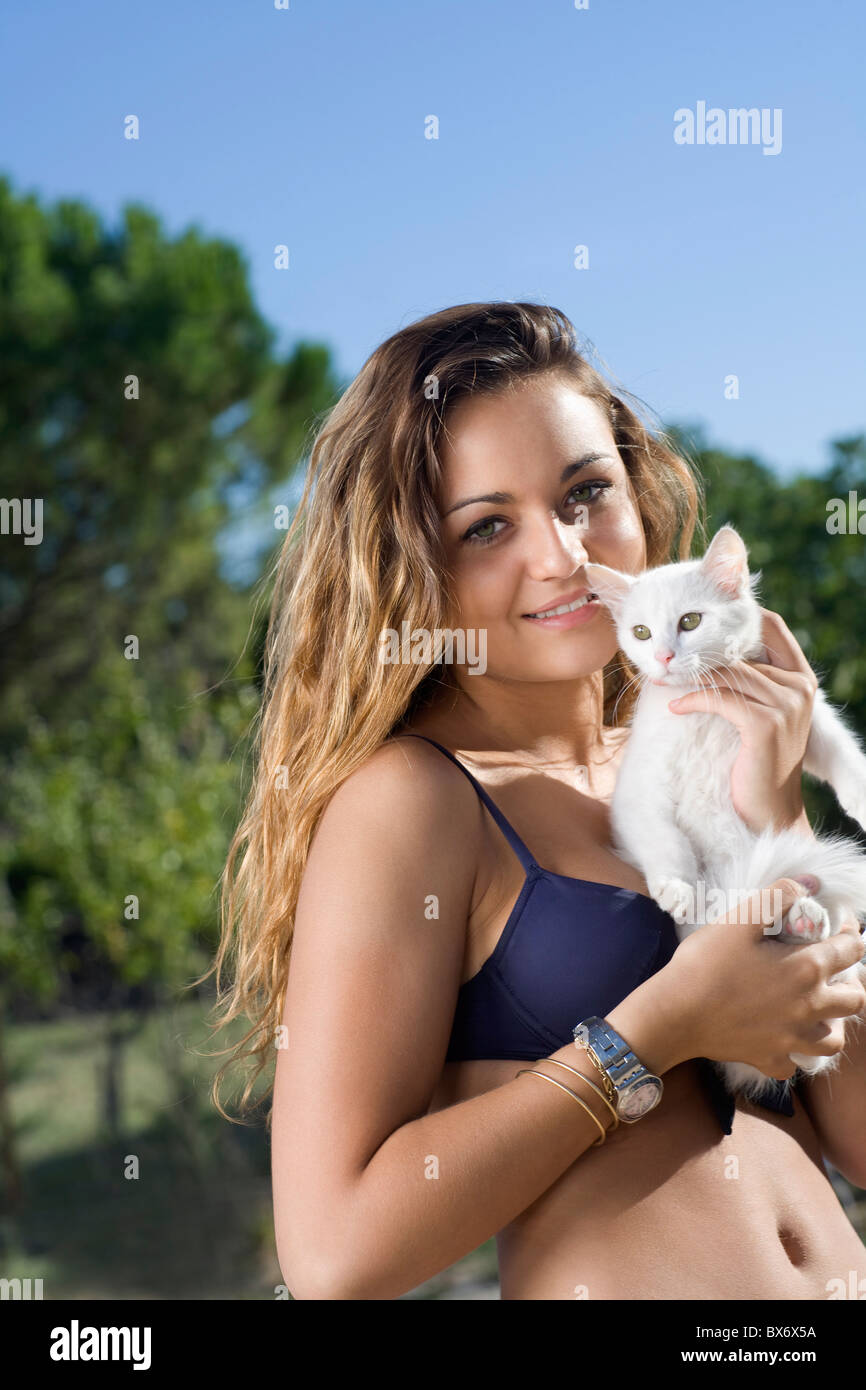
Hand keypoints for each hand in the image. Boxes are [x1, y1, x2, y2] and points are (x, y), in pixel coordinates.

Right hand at [644, 879, 865, 1075]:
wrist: (675, 1013)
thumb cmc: (705, 963)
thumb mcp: (739, 919)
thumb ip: (778, 896)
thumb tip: (807, 884)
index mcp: (805, 969)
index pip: (852, 951)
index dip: (851, 935)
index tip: (841, 928)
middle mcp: (808, 1007)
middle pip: (854, 999)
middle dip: (851, 980)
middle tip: (831, 970)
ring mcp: (791, 1038)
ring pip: (834, 1040)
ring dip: (833, 1022)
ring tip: (817, 1008)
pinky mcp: (769, 1059)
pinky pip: (794, 1063)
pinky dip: (793, 1052)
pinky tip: (781, 1038)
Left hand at [667, 607, 817, 833]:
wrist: (769, 810)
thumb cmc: (757, 760)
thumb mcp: (761, 713)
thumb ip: (751, 681)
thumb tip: (710, 649)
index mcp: (802, 678)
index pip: (772, 628)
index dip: (738, 617)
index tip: (700, 622)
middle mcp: (800, 688)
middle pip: (742, 652)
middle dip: (701, 654)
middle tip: (669, 658)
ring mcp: (786, 706)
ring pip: (729, 673)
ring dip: (691, 677)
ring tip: (665, 681)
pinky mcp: (766, 725)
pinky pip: (720, 699)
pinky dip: (693, 700)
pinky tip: (676, 707)